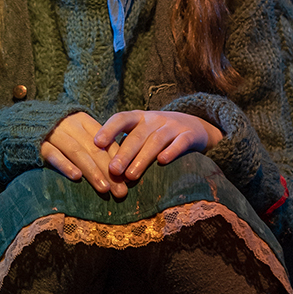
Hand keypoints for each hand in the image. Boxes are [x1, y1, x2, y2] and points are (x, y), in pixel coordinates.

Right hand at [41, 112, 128, 198]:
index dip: (117, 159)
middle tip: (121, 191)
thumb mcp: (76, 133)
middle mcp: (70, 124)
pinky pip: (53, 154)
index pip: (104, 140)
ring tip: (104, 188)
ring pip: (76, 152)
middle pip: (93, 148)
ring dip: (92, 170)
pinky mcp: (38, 143)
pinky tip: (76, 177)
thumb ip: (93, 145)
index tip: (128, 179)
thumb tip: (117, 169)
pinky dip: (65, 165)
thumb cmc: (55, 133)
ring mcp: (53, 133)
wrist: (20, 123)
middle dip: (109, 170)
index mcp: (82, 120)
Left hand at [94, 110, 222, 183]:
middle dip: (124, 153)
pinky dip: (172, 151)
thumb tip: (100, 167)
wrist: (195, 127)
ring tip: (131, 175)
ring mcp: (173, 126)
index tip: (96, 144)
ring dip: (142, 158)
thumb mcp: (142, 132)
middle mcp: (154, 119)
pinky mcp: (189, 135)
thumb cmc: (159, 134)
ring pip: (156, 140)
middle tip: (113, 170)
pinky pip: (180, 142)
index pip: (121, 119)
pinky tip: (162, 161)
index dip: (108, 129)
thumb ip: (125, 145)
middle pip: (137, 135)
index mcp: (139, 117)